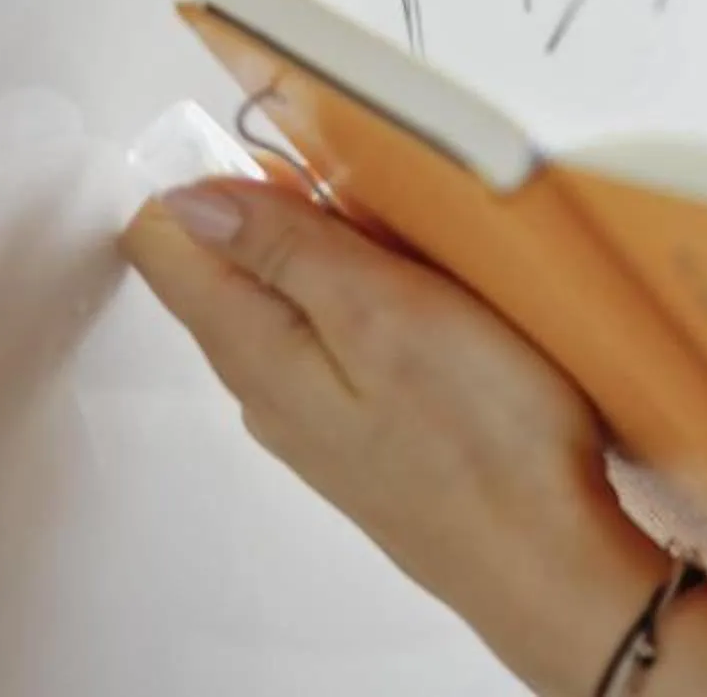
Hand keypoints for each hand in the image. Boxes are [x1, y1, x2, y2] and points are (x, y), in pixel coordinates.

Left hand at [119, 175, 663, 694]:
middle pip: (228, 261)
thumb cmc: (483, 436)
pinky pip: (340, 333)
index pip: (166, 241)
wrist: (540, 552)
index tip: (292, 155)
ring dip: (341, 250)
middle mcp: (264, 382)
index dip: (212, 175)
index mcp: (253, 346)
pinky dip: (375, 294)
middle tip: (382, 199)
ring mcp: (313, 408)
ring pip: (288, 295)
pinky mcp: (365, 422)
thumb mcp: (385, 311)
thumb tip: (190, 200)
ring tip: (425, 245)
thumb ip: (286, 251)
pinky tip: (440, 302)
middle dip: (286, 204)